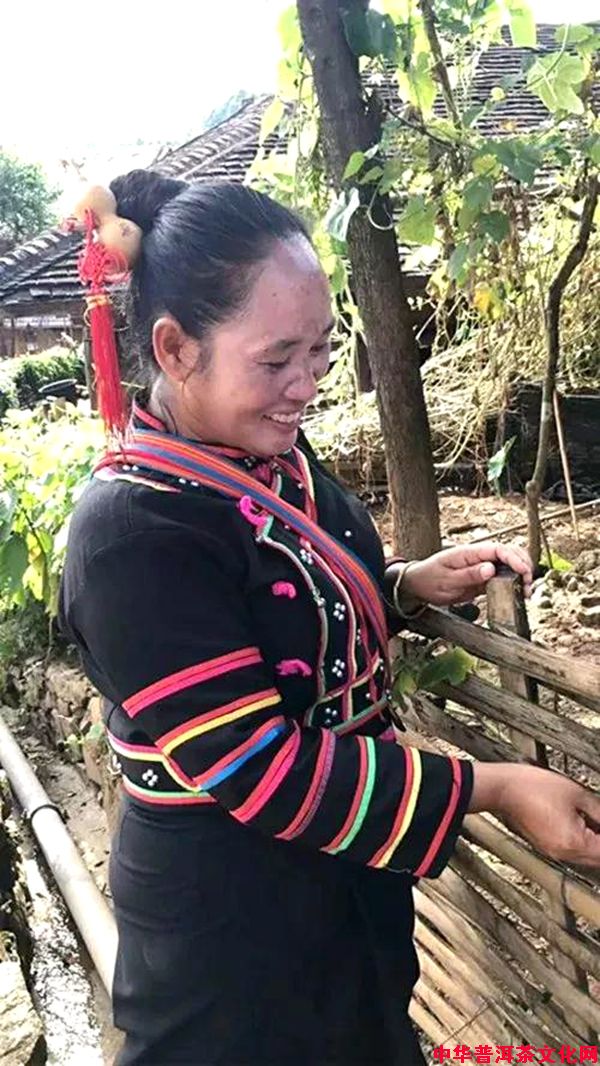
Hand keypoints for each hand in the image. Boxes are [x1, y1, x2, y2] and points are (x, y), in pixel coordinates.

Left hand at [401, 541, 532, 607]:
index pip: (498, 549)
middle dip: (523, 565)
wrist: (418, 585)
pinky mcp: (482, 579)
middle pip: (509, 553)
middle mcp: (478, 557)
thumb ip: (469, 575)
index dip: (514, 558)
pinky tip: (519, 595)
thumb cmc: (429, 579)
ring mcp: (481, 567)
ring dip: (521, 575)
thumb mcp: (447, 580)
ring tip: (526, 592)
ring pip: (508, 565)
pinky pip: (502, 578)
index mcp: (469, 552)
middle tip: (528, 585)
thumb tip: (491, 569)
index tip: (524, 572)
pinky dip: (513, 584)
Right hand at [470, 763, 599, 867]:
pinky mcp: (547, 846)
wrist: (504, 789)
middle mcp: (564, 854)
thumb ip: (599, 810)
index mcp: (574, 843)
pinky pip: (573, 851)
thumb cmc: (534, 787)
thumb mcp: (577, 794)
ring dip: (596, 844)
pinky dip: (584, 842)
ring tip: (596, 822)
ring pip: (587, 857)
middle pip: (598, 859)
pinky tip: (586, 825)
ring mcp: (554, 852)